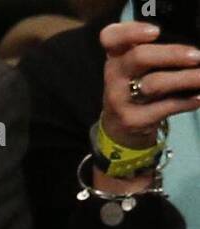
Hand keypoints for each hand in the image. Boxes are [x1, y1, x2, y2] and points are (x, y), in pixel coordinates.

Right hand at [100, 21, 199, 150]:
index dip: (131, 32)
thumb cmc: (134, 84)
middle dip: (172, 55)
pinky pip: (163, 108)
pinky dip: (185, 102)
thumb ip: (153, 51)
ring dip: (184, 79)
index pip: (111, 37)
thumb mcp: (136, 66)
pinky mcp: (130, 119)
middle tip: (196, 56)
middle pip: (139, 57)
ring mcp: (119, 99)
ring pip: (153, 84)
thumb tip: (190, 51)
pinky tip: (198, 97)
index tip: (156, 32)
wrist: (118, 124)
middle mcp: (114, 75)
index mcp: (116, 55)